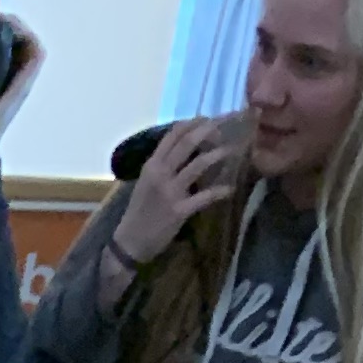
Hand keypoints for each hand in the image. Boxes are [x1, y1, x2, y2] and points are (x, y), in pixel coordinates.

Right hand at [112, 115, 243, 273]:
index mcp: (151, 165)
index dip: (193, 122)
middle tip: (224, 127)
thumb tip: (185, 149)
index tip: (208, 119)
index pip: (173, 134)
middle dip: (209, 130)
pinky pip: (205, 197)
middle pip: (188, 143)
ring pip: (199, 164)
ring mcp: (170, 192)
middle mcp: (160, 174)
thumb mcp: (146, 182)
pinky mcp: (179, 211)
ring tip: (232, 150)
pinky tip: (230, 189)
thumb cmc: (138, 212)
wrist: (129, 244)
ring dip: (218, 154)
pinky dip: (220, 191)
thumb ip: (162, 165)